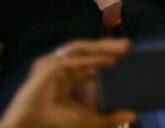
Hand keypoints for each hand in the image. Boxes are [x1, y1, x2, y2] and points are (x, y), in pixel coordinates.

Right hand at [0, 39, 134, 127]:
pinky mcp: (49, 66)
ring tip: (120, 48)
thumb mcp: (89, 120)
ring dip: (100, 46)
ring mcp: (54, 63)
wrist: (31, 123)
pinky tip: (107, 60)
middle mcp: (61, 66)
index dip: (106, 55)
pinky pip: (73, 60)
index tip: (124, 54)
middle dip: (106, 46)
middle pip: (86, 50)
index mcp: (67, 76)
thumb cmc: (55, 122)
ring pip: (80, 49)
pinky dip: (91, 60)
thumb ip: (110, 118)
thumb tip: (133, 114)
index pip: (89, 60)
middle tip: (127, 45)